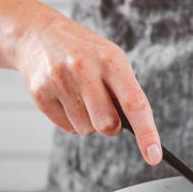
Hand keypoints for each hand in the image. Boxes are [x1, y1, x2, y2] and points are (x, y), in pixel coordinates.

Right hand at [12, 9, 161, 164]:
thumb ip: (124, 91)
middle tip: (103, 106)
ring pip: (86, 130)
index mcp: (111, 60)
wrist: (38, 34)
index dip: (147, 133)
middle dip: (110, 125)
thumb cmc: (84, 52)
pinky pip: (66, 128)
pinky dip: (70, 120)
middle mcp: (84, 69)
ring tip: (80, 95)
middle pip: (107, 125)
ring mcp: (60, 80)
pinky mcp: (40, 93)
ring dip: (88, 121)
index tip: (154, 157)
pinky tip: (65, 97)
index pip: (135, 103)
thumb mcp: (110, 59)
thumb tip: (135, 130)